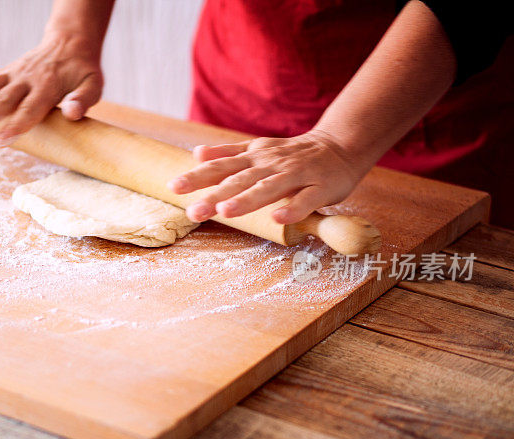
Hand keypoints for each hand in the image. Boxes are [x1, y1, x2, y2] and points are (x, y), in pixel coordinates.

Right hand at [0, 33, 103, 145]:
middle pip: (3, 101)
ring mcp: (14, 74)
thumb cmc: (83, 70)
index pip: (29, 110)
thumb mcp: (94, 84)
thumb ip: (84, 99)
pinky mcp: (6, 72)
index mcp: (48, 87)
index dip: (14, 126)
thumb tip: (73, 114)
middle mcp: (27, 80)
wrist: (70, 42)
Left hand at [168, 130, 372, 224]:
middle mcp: (271, 164)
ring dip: (247, 200)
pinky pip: (306, 200)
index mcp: (254, 157)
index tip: (174, 187)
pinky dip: (292, 208)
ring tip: (226, 212)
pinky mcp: (320, 187)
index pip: (221, 167)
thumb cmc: (293, 154)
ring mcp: (296, 175)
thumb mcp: (258, 149)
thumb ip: (228, 154)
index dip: (198, 177)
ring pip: (269, 188)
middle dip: (215, 196)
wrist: (340, 145)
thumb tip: (196, 153)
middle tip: (193, 212)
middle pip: (240, 180)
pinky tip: (278, 218)